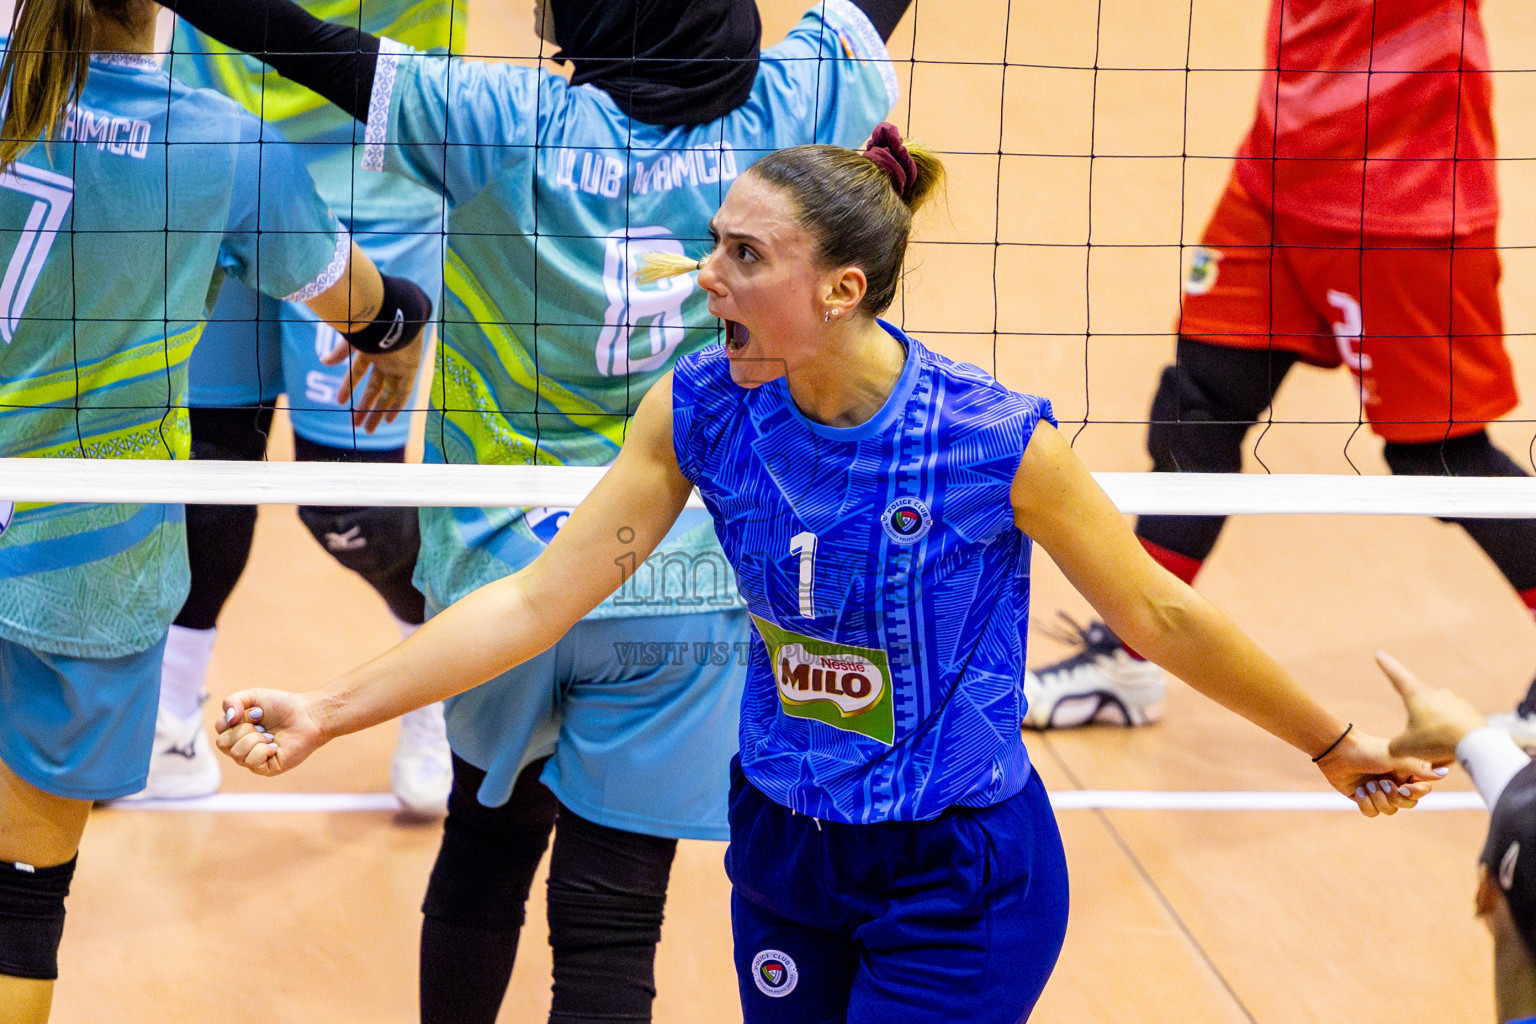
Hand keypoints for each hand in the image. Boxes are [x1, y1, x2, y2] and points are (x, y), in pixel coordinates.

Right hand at [213, 689, 327, 776]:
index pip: (219, 729)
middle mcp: (242, 747)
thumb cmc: (282, 706)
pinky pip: (251, 762)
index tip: (257, 712)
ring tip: (270, 735)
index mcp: (236, 731)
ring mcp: (253, 760)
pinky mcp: (266, 769)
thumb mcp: (253, 695)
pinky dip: (263, 750)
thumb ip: (232, 700)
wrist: (308, 715)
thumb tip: (228, 718)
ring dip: (255, 739)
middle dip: (244, 729)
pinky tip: (275, 746)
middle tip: (263, 725)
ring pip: (236, 754)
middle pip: (222, 743)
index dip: (234, 718)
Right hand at [322, 328, 426, 433]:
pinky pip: (404, 392)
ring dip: (377, 412)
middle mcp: (383, 361)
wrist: (400, 314)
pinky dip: (396, 406)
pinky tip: (388, 420)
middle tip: (356, 425)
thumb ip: (340, 352)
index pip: (356, 373)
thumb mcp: (354, 339)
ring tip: (368, 430)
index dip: (347, 388)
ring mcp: (397, 366)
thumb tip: (324, 362)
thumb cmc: (374, 323)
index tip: (339, 403)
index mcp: (369, 351)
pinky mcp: (410, 370)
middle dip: (364, 407)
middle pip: (373, 389)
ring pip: (387, 394)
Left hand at [1313, 727, 1445, 816]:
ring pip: (1389, 811)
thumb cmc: (1369, 750)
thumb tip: (1446, 773)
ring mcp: (1379, 792)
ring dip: (1378, 799)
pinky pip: (1371, 813)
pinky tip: (1359, 789)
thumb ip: (1420, 768)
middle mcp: (1395, 782)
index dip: (1414, 793)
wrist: (1337, 751)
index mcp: (1407, 772)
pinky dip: (1365, 803)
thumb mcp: (1396, 758)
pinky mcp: (1364, 798)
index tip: (1403, 787)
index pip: (1422, 791)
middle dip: (1394, 798)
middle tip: (1382, 782)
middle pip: (1407, 805)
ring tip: (1368, 783)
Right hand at [1377, 650, 1487, 765]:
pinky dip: (1451, 734)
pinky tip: (1455, 747)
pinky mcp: (1470, 712)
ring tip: (1441, 747)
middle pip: (1419, 704)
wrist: (1476, 744)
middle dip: (1417, 720)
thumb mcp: (1406, 747)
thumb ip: (1395, 746)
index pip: (1397, 676)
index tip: (1380, 653)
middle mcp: (1436, 693)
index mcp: (1416, 695)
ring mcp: (1455, 701)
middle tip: (1421, 739)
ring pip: (1437, 716)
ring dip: (1435, 729)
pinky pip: (1454, 723)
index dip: (1387, 666)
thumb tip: (1396, 747)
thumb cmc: (1437, 740)